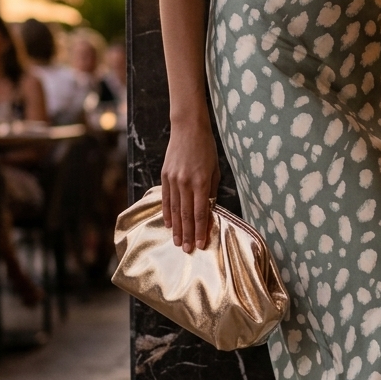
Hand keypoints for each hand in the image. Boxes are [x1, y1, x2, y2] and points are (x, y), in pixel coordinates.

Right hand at [161, 120, 219, 251]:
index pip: (200, 212)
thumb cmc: (207, 148)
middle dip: (188, 235)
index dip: (200, 230)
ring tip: (177, 243)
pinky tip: (169, 225)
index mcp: (201, 182)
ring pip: (174, 210)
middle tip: (187, 250)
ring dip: (177, 228)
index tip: (201, 244)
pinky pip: (165, 199)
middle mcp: (186, 183)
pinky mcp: (165, 176)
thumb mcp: (215, 169)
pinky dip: (167, 213)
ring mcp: (173, 179)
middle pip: (186, 215)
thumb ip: (212, 191)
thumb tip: (208, 210)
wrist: (188, 128)